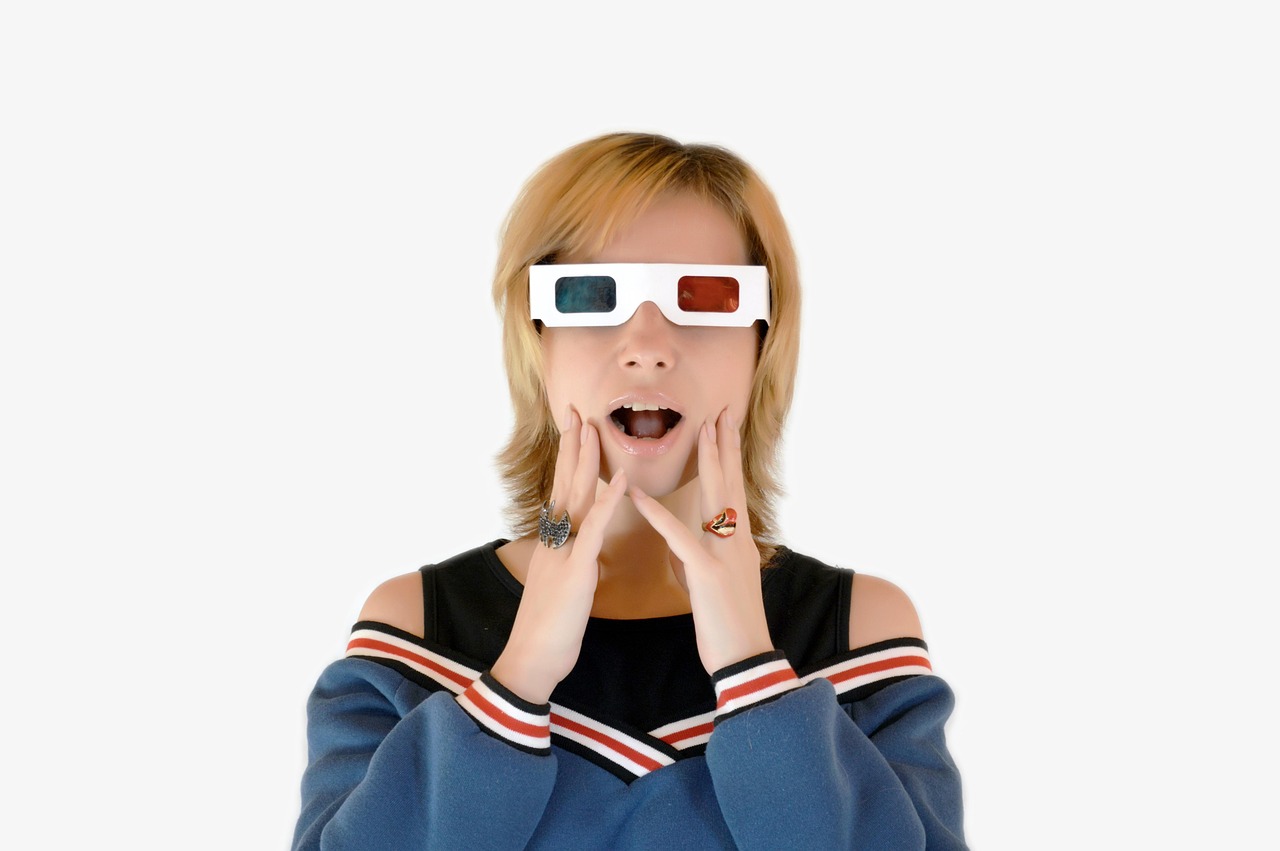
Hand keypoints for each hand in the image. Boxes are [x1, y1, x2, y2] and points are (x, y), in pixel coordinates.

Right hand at [490, 409, 626, 703]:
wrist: (531, 660)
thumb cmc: (549, 630)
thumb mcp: (562, 588)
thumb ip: (571, 564)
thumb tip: (582, 551)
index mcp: (554, 544)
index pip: (563, 492)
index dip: (569, 459)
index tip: (575, 429)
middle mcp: (554, 541)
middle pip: (564, 483)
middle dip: (571, 446)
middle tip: (576, 410)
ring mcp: (562, 553)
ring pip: (574, 497)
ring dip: (585, 460)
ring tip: (592, 427)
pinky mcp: (574, 572)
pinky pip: (593, 531)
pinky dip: (607, 503)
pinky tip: (620, 480)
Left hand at [629, 409, 773, 673]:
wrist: (744, 659)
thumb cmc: (726, 625)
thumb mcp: (707, 585)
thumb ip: (693, 559)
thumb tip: (678, 545)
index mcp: (736, 543)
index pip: (731, 490)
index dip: (728, 456)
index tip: (725, 427)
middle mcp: (735, 542)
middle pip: (729, 483)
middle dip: (725, 445)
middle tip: (723, 412)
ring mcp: (724, 555)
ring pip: (715, 499)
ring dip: (708, 462)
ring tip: (701, 431)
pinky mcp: (707, 574)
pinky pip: (679, 538)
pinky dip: (658, 515)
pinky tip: (639, 496)